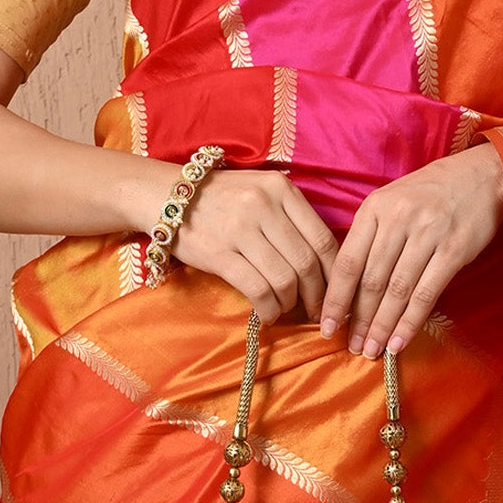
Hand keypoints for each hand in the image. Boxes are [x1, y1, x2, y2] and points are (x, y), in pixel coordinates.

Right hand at [173, 167, 337, 322]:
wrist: (166, 195)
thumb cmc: (221, 198)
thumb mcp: (261, 191)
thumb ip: (291, 217)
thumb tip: (323, 263)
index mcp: (281, 189)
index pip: (323, 239)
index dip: (334, 274)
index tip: (335, 293)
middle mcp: (264, 205)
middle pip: (307, 263)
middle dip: (316, 295)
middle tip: (314, 311)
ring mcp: (241, 229)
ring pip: (285, 279)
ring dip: (290, 303)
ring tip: (285, 309)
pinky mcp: (220, 254)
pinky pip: (257, 289)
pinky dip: (269, 308)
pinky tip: (268, 314)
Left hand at [319, 145, 502, 357]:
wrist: (483, 175)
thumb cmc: (432, 192)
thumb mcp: (392, 201)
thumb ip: (371, 236)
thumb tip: (349, 286)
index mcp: (375, 207)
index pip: (347, 261)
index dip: (335, 299)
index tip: (326, 327)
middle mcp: (398, 219)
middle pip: (370, 280)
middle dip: (358, 320)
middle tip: (350, 347)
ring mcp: (427, 234)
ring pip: (396, 291)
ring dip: (381, 326)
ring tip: (371, 350)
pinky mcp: (454, 250)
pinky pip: (426, 293)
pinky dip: (410, 322)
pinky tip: (398, 342)